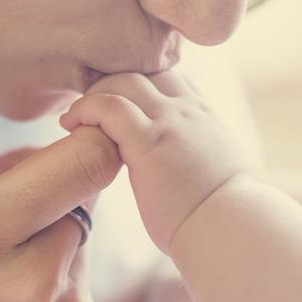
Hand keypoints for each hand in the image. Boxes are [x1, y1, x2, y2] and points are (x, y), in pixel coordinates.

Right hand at [0, 33, 121, 301]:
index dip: (85, 128)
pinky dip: (54, 268)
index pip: (88, 159)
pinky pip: (83, 275)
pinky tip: (0, 291)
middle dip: (47, 178)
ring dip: (49, 225)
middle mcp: (31, 281)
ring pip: (84, 231)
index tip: (53, 125)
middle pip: (86, 189)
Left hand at [59, 70, 250, 251]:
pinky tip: (71, 124)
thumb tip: (190, 175)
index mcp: (205, 116)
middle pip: (142, 71)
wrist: (230, 230)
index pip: (167, 78)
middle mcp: (189, 110)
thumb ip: (200, 160)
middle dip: (111, 84)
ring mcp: (170, 122)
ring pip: (123, 81)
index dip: (138, 87)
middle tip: (87, 109)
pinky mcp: (149, 142)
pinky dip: (86, 109)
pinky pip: (109, 107)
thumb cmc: (224, 218)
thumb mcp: (219, 175)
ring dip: (94, 94)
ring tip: (74, 118)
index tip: (115, 106)